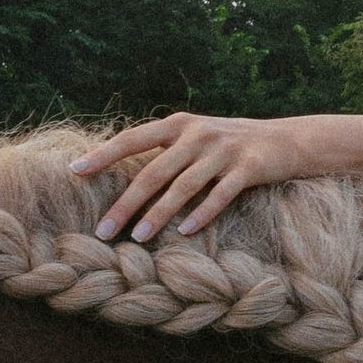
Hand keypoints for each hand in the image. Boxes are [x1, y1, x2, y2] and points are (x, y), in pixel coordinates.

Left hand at [70, 113, 362, 242]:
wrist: (288, 139)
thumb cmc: (232, 146)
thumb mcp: (196, 139)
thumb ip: (164, 151)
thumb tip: (122, 175)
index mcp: (178, 124)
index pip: (132, 138)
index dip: (102, 155)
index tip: (74, 173)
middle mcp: (197, 133)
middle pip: (153, 170)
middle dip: (125, 203)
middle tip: (103, 232)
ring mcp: (223, 150)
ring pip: (182, 185)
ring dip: (157, 214)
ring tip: (137, 238)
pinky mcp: (248, 167)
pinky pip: (220, 194)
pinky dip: (201, 214)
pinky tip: (185, 233)